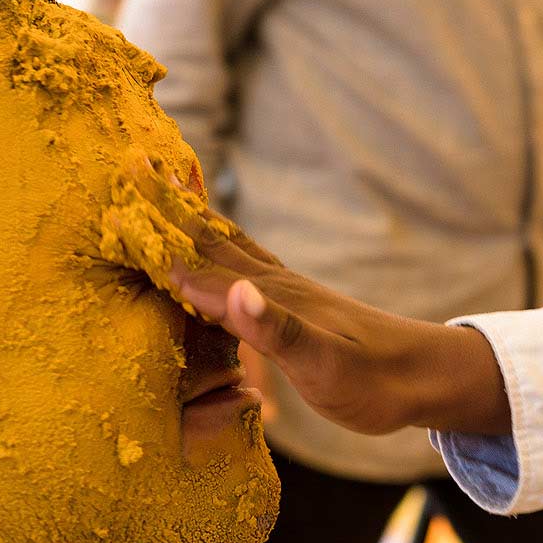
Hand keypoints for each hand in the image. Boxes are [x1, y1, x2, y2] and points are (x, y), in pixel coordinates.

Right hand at [123, 158, 510, 436]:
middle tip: (130, 162)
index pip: (201, 260)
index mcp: (270, 296)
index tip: (118, 191)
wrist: (425, 377)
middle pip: (210, 238)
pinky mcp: (292, 305)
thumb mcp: (326, 365)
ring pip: (226, 245)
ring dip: (191, 217)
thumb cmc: (375, 380)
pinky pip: (243, 264)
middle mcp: (273, 284)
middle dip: (168, 205)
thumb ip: (278, 332)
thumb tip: (234, 291)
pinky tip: (212, 245)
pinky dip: (218, 245)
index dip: (160, 229)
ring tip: (163, 183)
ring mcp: (284, 291)